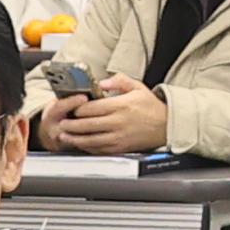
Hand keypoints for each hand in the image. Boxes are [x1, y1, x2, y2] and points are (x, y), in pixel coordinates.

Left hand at [39, 77, 170, 154]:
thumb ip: (118, 81)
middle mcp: (118, 122)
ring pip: (90, 139)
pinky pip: (99, 149)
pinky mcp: (121, 147)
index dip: (77, 109)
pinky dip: (87, 147)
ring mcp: (119, 137)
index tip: (71, 108)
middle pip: (87, 124)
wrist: (167, 126)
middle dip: (71, 124)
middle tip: (62, 123)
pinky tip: (80, 144)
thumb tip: (101, 82)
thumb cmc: (151, 107)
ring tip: (64, 136)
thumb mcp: (137, 87)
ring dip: (75, 138)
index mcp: (120, 105)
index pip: (91, 108)